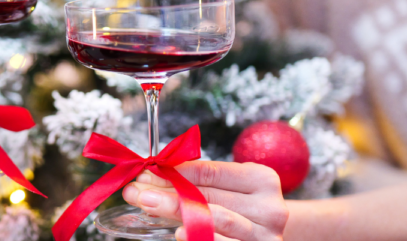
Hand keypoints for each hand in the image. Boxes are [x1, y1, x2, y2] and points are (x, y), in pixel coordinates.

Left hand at [122, 161, 287, 240]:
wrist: (266, 236)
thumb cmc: (242, 209)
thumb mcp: (228, 189)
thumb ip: (196, 182)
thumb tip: (149, 178)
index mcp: (262, 179)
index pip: (211, 171)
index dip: (175, 171)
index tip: (146, 172)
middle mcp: (269, 208)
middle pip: (209, 196)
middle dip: (168, 191)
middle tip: (137, 191)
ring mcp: (265, 235)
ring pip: (216, 220)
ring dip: (176, 211)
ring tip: (148, 205)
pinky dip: (199, 237)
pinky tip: (180, 233)